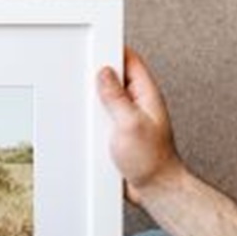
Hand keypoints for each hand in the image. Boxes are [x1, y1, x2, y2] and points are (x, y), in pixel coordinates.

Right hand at [97, 47, 184, 204]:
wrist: (154, 190)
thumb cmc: (151, 160)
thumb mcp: (130, 123)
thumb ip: (116, 97)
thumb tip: (105, 74)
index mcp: (146, 95)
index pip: (130, 61)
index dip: (113, 50)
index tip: (95, 45)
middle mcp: (138, 105)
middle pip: (115, 80)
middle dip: (98, 77)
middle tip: (82, 74)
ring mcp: (128, 121)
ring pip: (106, 102)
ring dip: (94, 103)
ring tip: (82, 101)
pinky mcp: (119, 137)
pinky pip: (103, 122)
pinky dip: (93, 122)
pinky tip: (85, 126)